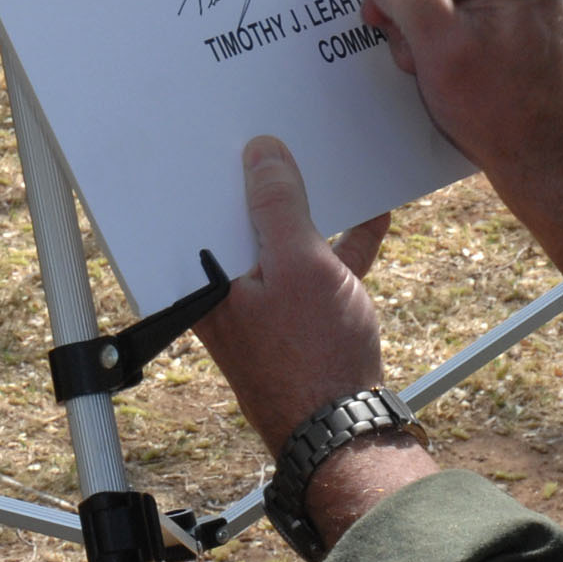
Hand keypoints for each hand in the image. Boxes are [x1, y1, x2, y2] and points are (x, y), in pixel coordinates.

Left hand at [194, 138, 438, 546]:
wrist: (344, 430)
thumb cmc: (312, 356)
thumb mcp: (298, 264)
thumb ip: (278, 205)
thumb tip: (261, 152)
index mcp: (204, 284)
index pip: (191, 213)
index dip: (205, 172)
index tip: (216, 132)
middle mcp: (226, 295)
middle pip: (239, 223)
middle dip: (260, 181)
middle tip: (273, 132)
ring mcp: (266, 306)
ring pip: (283, 241)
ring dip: (307, 208)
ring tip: (322, 160)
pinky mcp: (303, 318)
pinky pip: (319, 266)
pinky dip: (342, 241)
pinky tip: (371, 213)